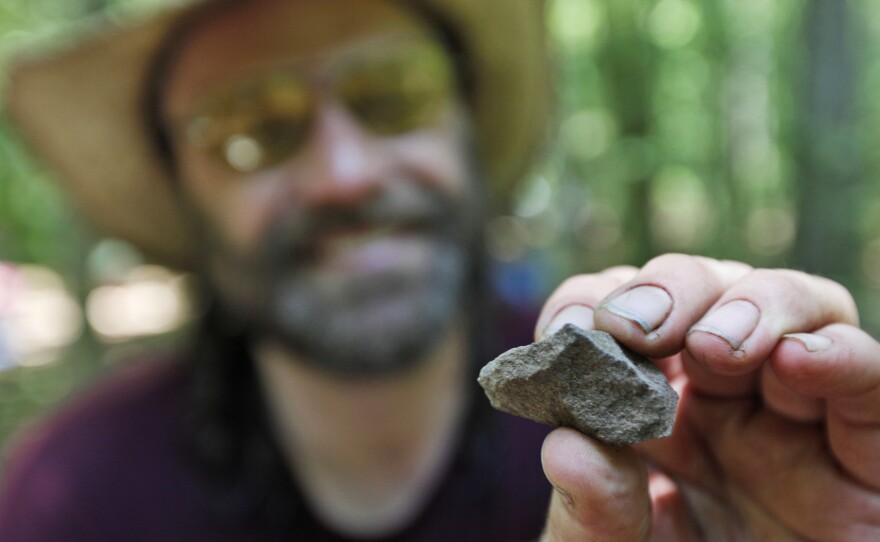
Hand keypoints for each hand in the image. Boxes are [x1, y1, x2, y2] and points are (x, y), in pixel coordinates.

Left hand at [535, 254, 879, 540]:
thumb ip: (591, 510)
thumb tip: (566, 448)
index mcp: (654, 408)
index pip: (623, 316)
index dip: (594, 301)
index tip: (569, 327)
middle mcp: (726, 397)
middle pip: (707, 291)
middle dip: (669, 290)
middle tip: (634, 325)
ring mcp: (800, 416)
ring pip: (798, 307)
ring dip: (752, 305)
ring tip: (713, 345)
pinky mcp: (867, 452)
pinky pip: (871, 381)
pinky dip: (841, 354)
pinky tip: (798, 357)